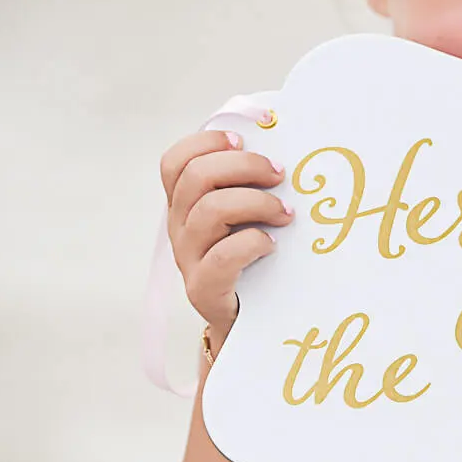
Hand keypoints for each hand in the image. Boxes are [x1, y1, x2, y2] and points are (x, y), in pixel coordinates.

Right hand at [161, 129, 292, 334]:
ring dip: (256, 202)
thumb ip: (248, 184)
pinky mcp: (203, 288)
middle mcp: (179, 227)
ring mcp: (188, 258)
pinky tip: (272, 244)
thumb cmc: (253, 259)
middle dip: (243, 165)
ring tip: (285, 212)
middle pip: (195, 177)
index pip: (175, 161)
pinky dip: (253, 242)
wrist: (248, 322)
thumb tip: (279, 144)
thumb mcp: (243, 216)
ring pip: (209, 210)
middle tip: (279, 173)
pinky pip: (223, 256)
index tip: (244, 139)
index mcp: (183, 204)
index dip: (207, 141)